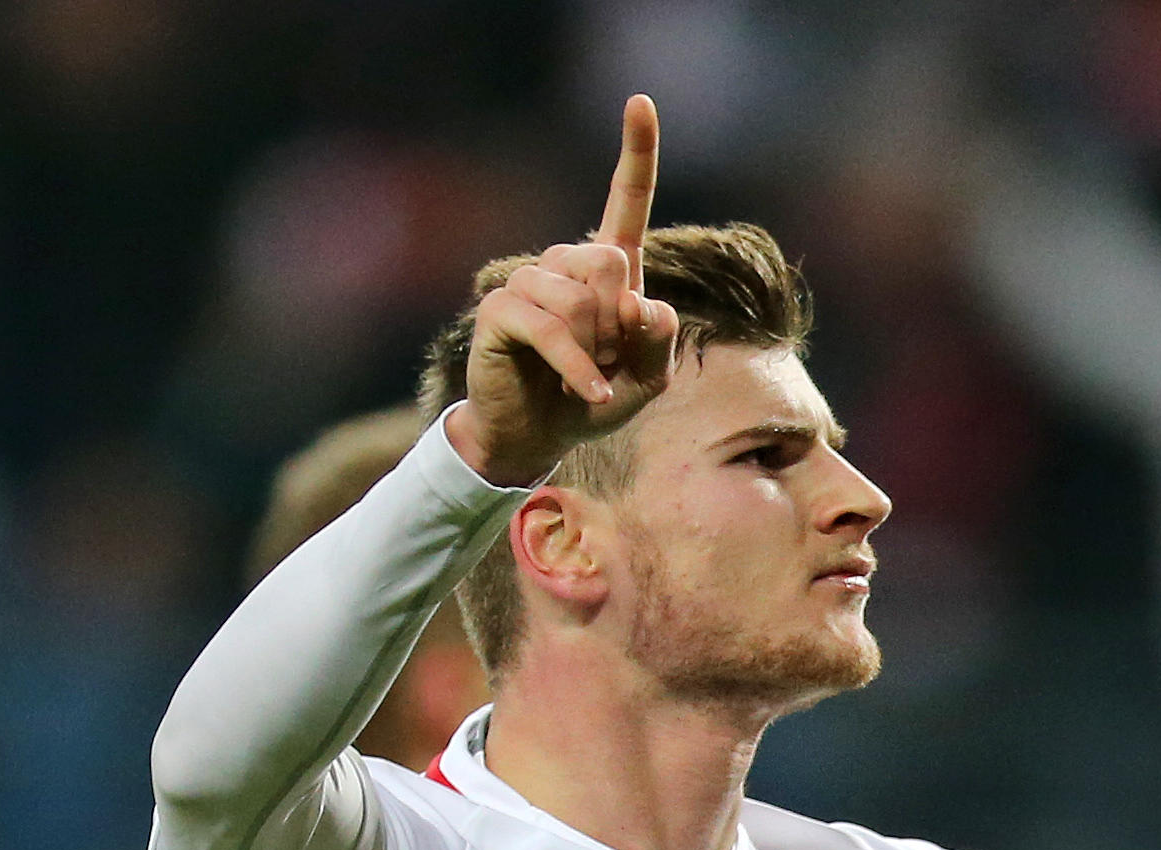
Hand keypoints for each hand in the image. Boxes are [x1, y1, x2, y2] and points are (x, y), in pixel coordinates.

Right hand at [446, 95, 681, 486]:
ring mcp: (529, 283)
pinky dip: (577, 368)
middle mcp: (565, 264)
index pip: (625, 202)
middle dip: (619, 325)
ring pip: (582, 301)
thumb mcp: (647, 378)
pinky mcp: (502, 311)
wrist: (538, 437)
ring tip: (583, 376)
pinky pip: (552, 330)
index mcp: (608, 269)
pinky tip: (586, 394)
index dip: (636, 153)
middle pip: (611, 264)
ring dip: (596, 351)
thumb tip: (642, 303)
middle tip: (604, 360)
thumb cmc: (592, 399)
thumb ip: (659, 341)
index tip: (640, 101)